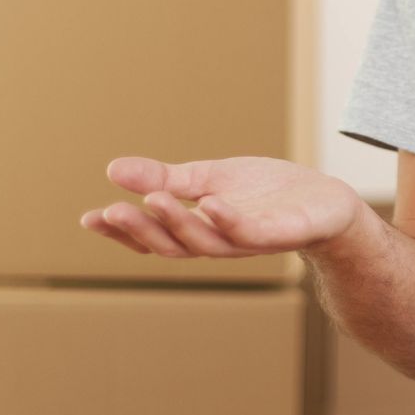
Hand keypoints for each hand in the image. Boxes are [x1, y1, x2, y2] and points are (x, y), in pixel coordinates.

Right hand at [80, 155, 365, 258]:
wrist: (327, 202)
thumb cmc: (268, 193)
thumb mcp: (211, 178)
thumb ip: (166, 179)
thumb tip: (112, 169)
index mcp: (197, 229)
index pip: (152, 236)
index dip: (120, 231)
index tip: (88, 218)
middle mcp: (218, 241)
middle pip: (171, 245)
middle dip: (140, 229)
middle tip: (110, 212)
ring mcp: (248, 240)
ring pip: (205, 242)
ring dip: (177, 223)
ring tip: (153, 199)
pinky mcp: (280, 234)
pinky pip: (249, 233)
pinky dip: (229, 220)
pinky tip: (211, 202)